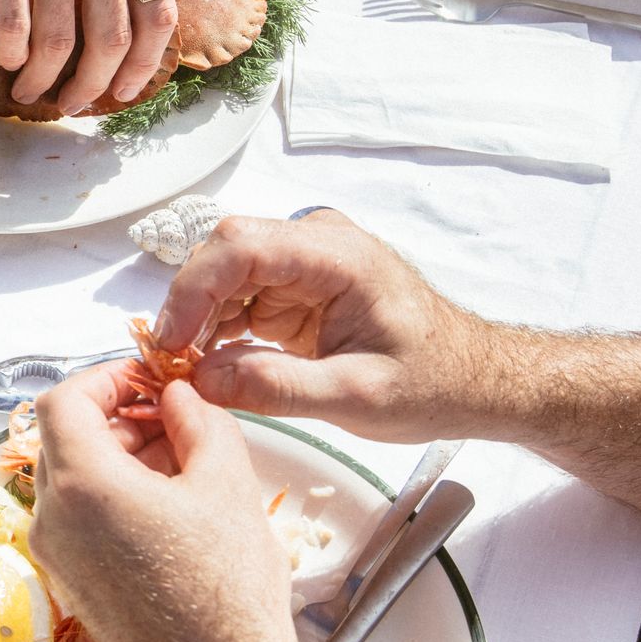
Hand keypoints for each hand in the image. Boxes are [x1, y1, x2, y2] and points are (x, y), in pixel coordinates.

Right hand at [0, 0, 176, 112]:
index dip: (143, 67)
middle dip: (92, 88)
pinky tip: (7, 59)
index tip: (123, 90)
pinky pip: (14, 24)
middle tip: (73, 104)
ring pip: (59, 44)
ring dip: (44, 80)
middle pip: (110, 44)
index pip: (159, 19)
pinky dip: (12, 52)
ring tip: (28, 90)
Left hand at [26, 364, 300, 641]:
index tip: (150, 377)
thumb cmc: (229, 593)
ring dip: (119, 456)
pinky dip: (115, 496)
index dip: (107, 377)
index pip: (65, 400)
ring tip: (184, 461)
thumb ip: (196, 419)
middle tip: (175, 415)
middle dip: (118, 416)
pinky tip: (172, 505)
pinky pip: (79, 520)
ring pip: (72, 480)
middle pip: (64, 439)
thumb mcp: (226, 482)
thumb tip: (176, 394)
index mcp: (81, 486)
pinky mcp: (72, 586)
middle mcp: (51, 521)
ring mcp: (56, 558)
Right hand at [155, 212, 489, 443]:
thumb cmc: (430, 382)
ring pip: (224, 272)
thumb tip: (201, 379)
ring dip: (198, 318)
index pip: (242, 247)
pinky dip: (215, 326)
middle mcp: (318, 244)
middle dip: (188, 305)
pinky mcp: (296, 286)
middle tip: (170, 361)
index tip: (171, 342)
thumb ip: (277, 388)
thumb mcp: (355, 397)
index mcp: (339, 257)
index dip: (194, 290)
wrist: (470, 379)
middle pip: (225, 252)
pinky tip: (211, 361)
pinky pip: (238, 294)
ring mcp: (305, 261)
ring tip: (187, 368)